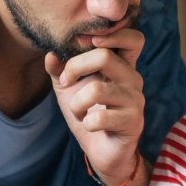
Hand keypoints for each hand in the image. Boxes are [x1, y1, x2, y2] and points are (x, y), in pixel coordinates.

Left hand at [45, 28, 145, 185]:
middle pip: (104, 56)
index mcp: (122, 65)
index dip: (112, 34)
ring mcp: (135, 100)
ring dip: (76, 103)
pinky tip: (89, 126)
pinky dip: (85, 123)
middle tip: (65, 81)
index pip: (133, 38)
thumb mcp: (69, 89)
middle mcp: (133, 78)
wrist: (102, 152)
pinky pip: (98, 118)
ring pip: (96, 89)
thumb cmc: (88, 114)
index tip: (84, 43)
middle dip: (75, 67)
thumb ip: (60, 69)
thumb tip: (50, 54)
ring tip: (78, 111)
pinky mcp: (132, 122)